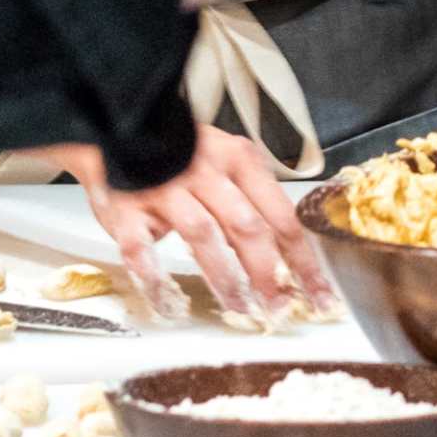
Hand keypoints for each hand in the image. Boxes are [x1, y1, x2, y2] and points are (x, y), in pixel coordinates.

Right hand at [50, 128, 333, 320]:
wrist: (117, 126)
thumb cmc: (180, 155)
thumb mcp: (226, 164)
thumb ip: (252, 203)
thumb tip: (287, 260)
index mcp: (238, 160)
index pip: (281, 215)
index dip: (302, 261)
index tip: (318, 295)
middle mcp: (205, 171)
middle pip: (247, 226)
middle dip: (268, 274)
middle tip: (279, 309)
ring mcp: (164, 189)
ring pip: (203, 236)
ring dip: (224, 278)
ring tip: (240, 309)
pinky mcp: (126, 209)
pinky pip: (142, 250)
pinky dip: (156, 280)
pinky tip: (170, 304)